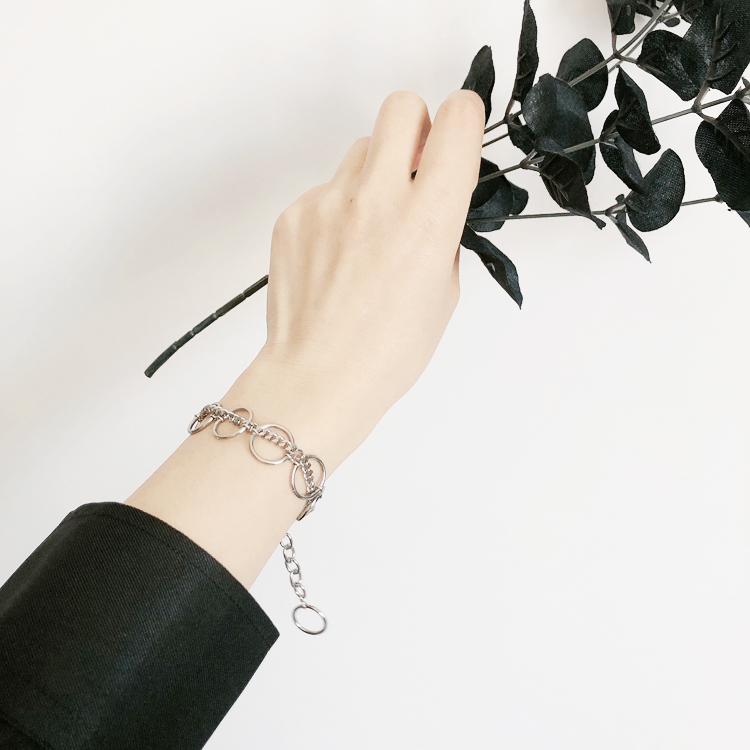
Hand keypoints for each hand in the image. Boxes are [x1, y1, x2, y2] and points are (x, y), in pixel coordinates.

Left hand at [234, 88, 485, 472]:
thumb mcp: (443, 293)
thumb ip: (442, 234)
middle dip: (414, 127)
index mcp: (428, 218)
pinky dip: (337, 210)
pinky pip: (325, 189)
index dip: (462, 120)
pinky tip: (336, 255)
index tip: (458, 133)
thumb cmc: (387, 351)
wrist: (318, 377)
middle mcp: (377, 198)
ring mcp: (328, 202)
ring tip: (368, 231)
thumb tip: (435, 201)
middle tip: (412, 169)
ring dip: (373, 175)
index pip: (456, 120)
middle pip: (400, 107)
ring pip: (359, 150)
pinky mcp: (294, 214)